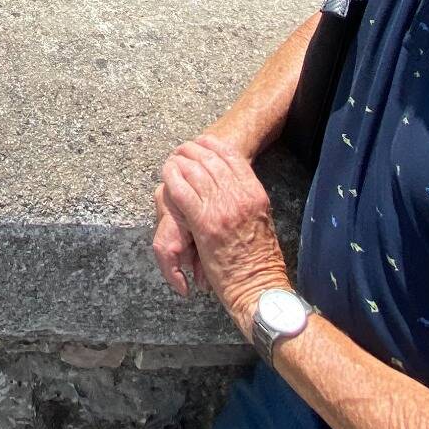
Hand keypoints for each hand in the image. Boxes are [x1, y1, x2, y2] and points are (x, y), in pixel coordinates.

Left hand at [160, 137, 290, 335]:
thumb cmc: (260, 259)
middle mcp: (239, 196)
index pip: (231, 156)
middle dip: (191, 150)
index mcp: (255, 193)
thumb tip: (231, 185)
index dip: (212, 145)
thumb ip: (247, 200)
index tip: (200, 142)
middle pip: (210, 159)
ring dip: (179, 162)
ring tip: (170, 161)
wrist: (259, 286)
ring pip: (194, 171)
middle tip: (180, 149)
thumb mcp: (262, 220)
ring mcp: (221, 208)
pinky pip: (182, 192)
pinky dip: (172, 179)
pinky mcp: (204, 224)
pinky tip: (166, 175)